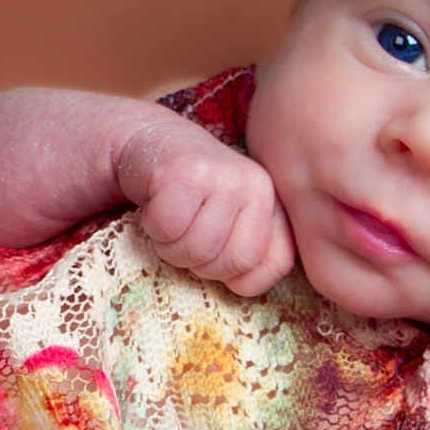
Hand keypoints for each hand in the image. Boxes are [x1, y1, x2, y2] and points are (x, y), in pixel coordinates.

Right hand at [117, 122, 294, 294]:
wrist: (152, 143)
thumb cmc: (190, 199)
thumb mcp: (231, 228)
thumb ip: (250, 254)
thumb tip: (244, 285)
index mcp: (276, 205)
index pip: (275, 265)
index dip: (237, 275)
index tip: (216, 251)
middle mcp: (259, 186)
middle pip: (231, 262)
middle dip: (198, 261)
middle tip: (185, 233)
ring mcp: (225, 176)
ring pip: (197, 248)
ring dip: (170, 245)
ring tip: (170, 219)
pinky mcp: (187, 170)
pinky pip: (168, 227)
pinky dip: (153, 225)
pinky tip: (156, 203)